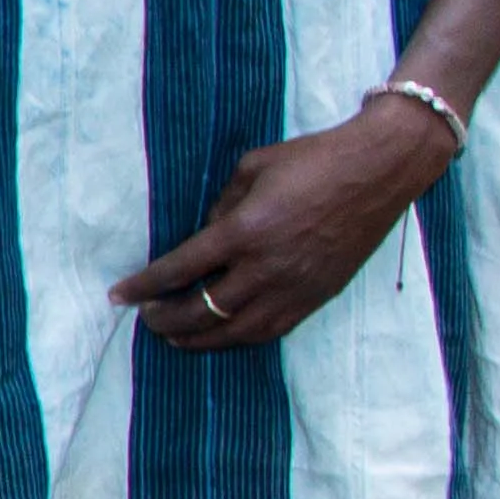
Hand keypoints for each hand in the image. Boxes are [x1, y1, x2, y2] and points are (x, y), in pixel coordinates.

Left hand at [120, 98, 454, 349]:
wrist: (380, 169)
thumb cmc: (313, 159)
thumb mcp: (251, 168)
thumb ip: (221, 206)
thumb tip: (205, 237)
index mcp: (244, 231)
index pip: (180, 270)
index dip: (145, 287)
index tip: (119, 297)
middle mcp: (267, 267)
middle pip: (203, 311)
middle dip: (167, 320)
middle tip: (147, 319)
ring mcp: (296, 286)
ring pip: (237, 330)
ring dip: (200, 339)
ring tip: (175, 337)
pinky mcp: (319, 295)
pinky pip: (272, 329)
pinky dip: (240, 337)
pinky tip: (222, 334)